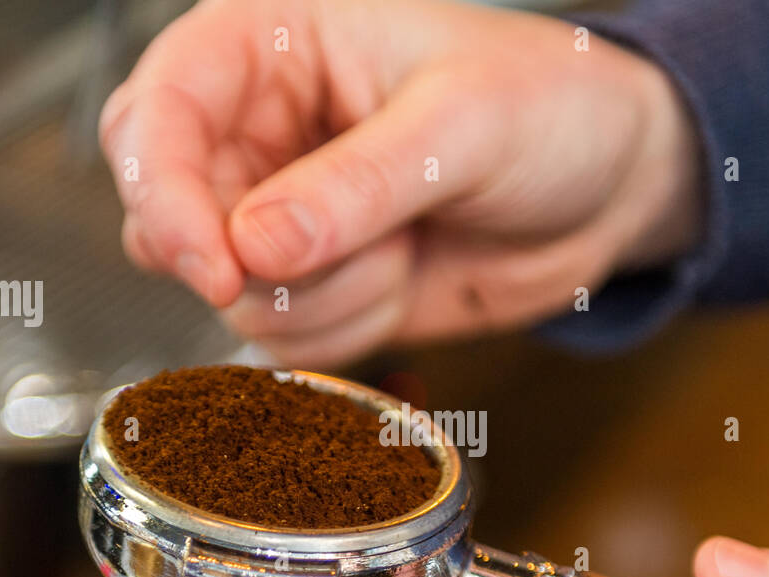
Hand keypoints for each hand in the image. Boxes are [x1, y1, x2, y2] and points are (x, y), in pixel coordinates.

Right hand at [99, 0, 701, 365]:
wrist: (611, 186)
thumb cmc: (551, 106)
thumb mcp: (461, 125)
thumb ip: (356, 186)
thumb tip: (254, 246)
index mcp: (270, 48)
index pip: (157, 115)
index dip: (164, 195)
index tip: (215, 266)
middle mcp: (261, 133)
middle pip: (172, 219)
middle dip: (252, 263)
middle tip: (346, 256)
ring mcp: (285, 218)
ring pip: (235, 296)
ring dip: (328, 297)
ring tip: (408, 242)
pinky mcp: (319, 285)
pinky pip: (288, 337)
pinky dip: (350, 328)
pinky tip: (407, 276)